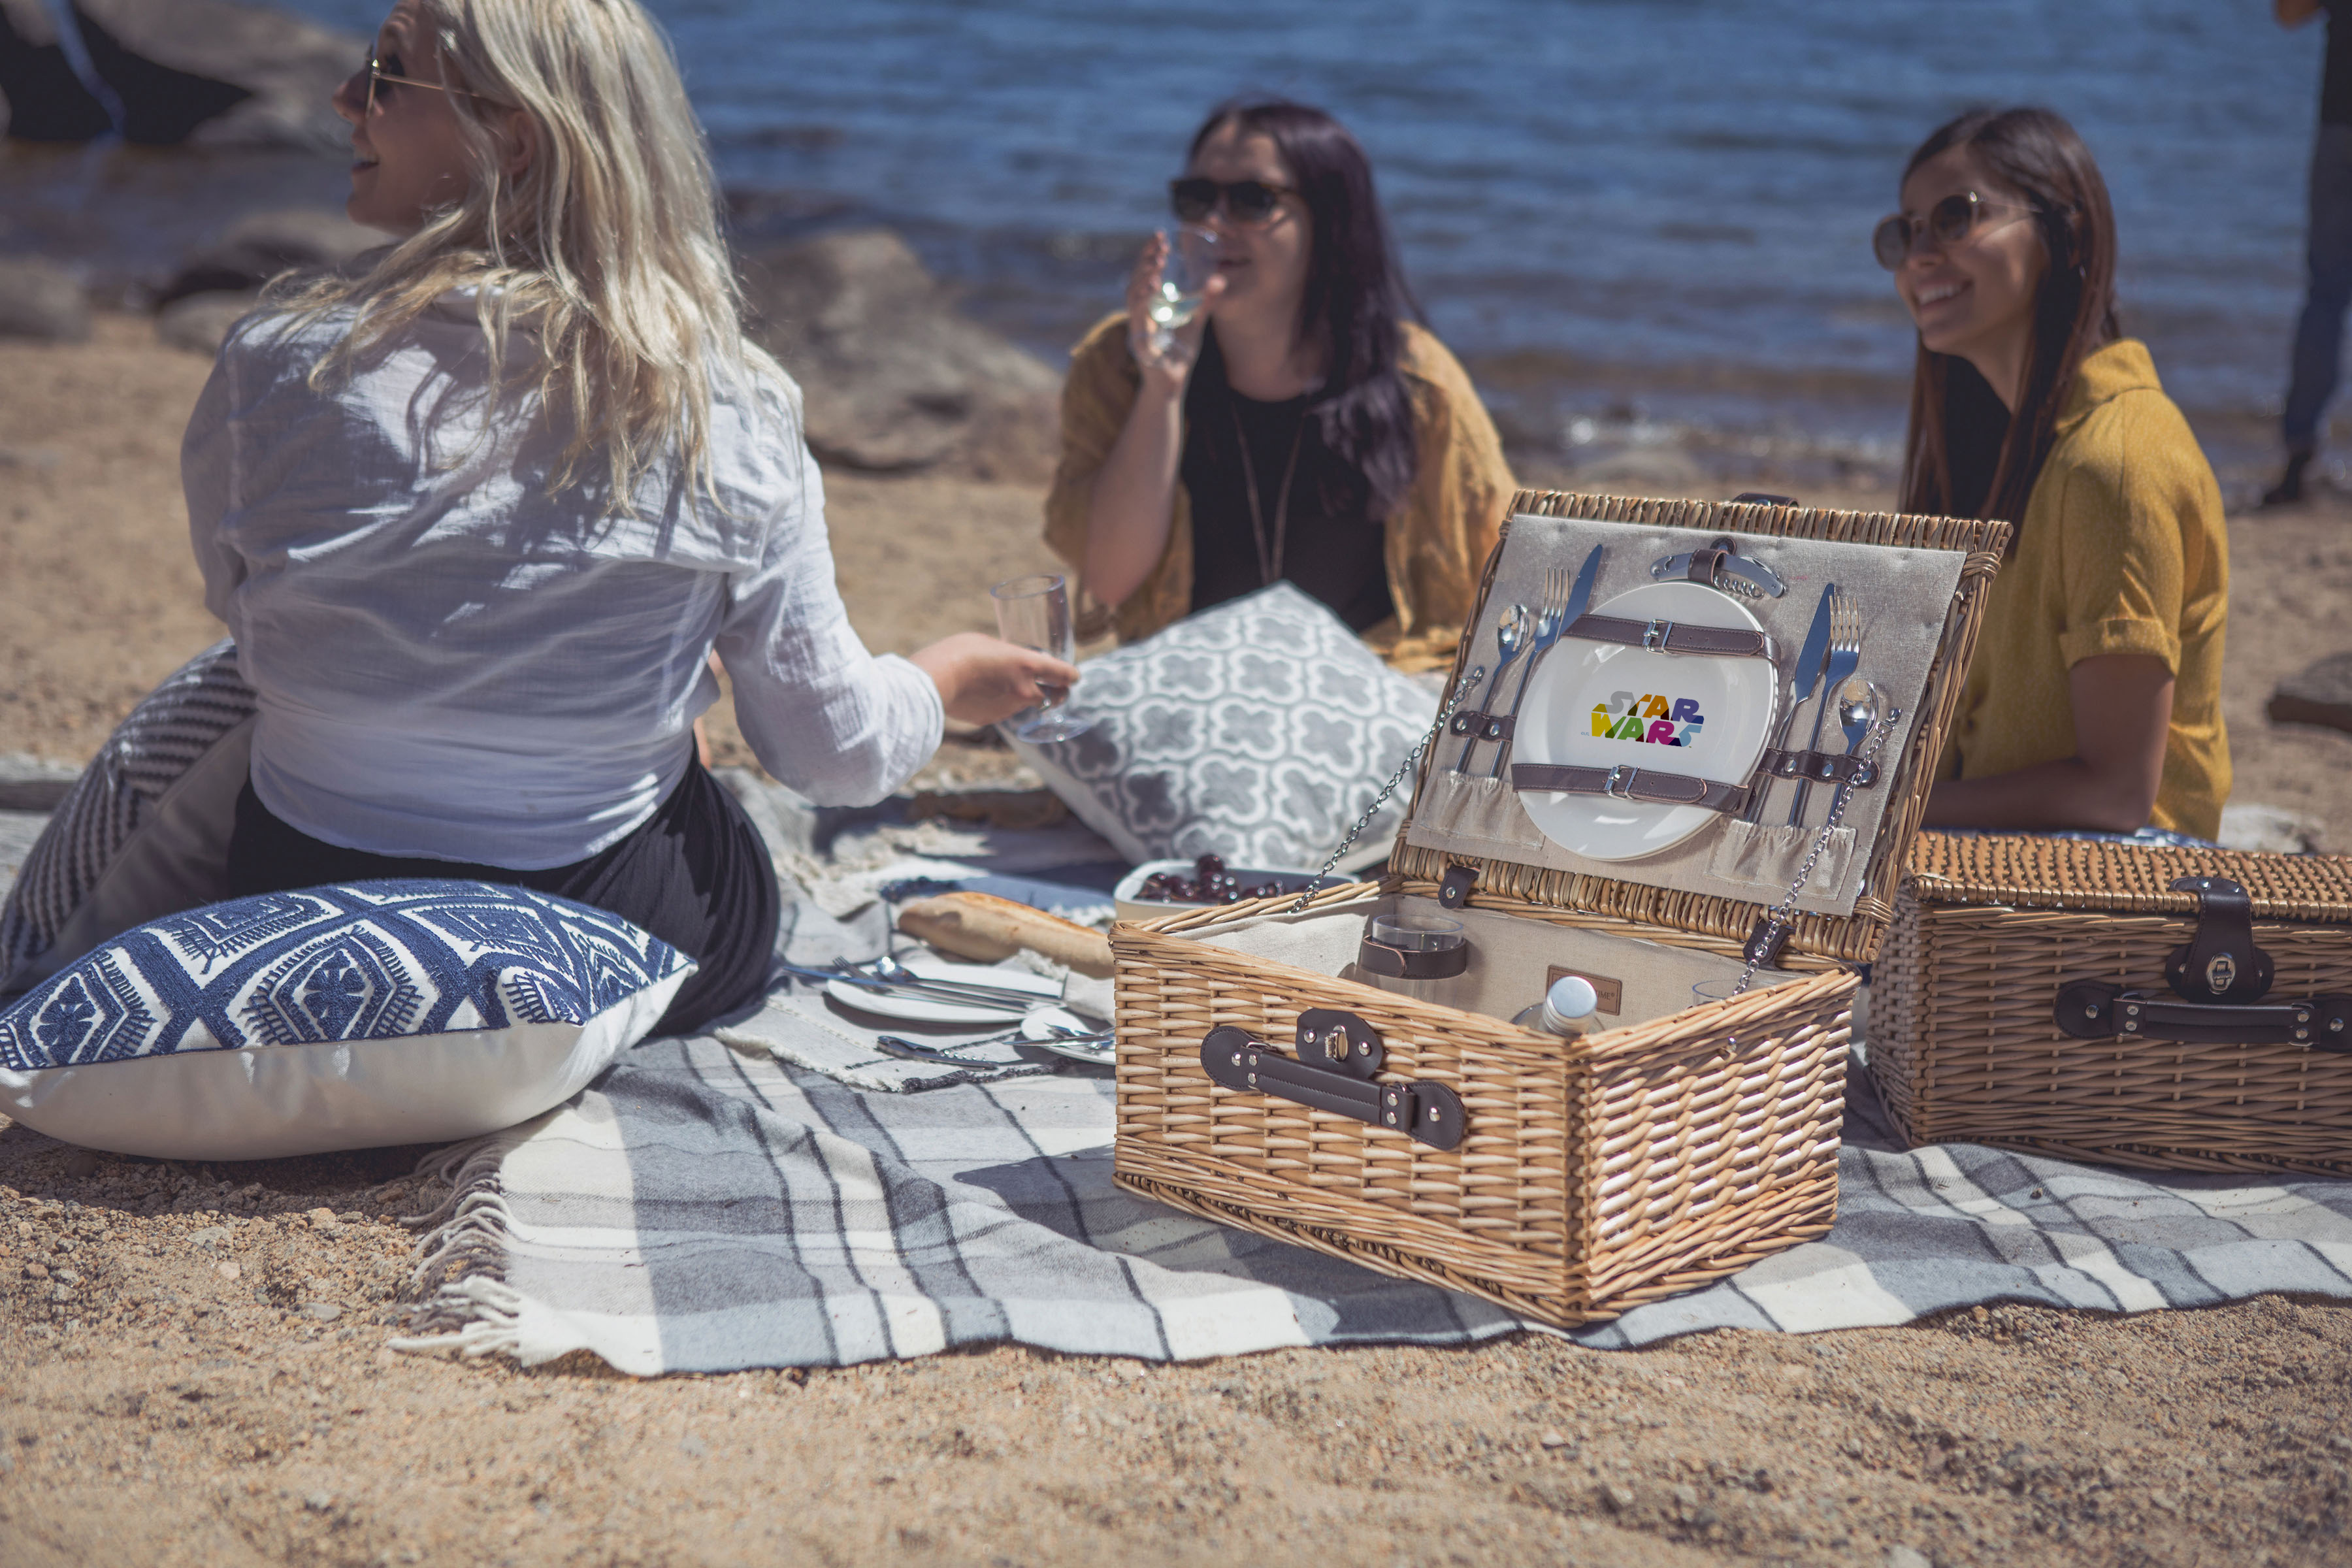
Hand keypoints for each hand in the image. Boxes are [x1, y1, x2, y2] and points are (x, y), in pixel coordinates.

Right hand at [910, 633, 1080, 727]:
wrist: (934, 679)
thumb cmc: (959, 651)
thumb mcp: (990, 643)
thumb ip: (1007, 654)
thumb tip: (1009, 661)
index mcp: (1027, 665)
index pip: (1064, 674)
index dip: (1072, 675)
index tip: (1074, 676)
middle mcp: (1025, 690)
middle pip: (1054, 697)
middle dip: (1057, 694)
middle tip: (1053, 688)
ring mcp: (1009, 708)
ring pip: (1026, 704)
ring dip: (1023, 697)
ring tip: (1003, 683)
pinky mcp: (992, 719)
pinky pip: (1003, 711)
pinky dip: (1000, 704)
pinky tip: (983, 693)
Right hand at [1123, 232, 1222, 396]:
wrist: (1172, 385)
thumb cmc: (1180, 356)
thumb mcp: (1196, 324)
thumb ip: (1204, 304)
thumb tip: (1219, 281)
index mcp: (1151, 305)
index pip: (1147, 273)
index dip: (1151, 254)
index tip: (1161, 237)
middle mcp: (1141, 312)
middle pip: (1138, 278)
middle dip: (1147, 258)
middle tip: (1159, 242)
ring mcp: (1138, 324)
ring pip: (1134, 293)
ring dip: (1144, 275)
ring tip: (1157, 261)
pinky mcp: (1139, 337)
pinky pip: (1138, 314)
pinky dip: (1144, 298)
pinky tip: (1153, 285)